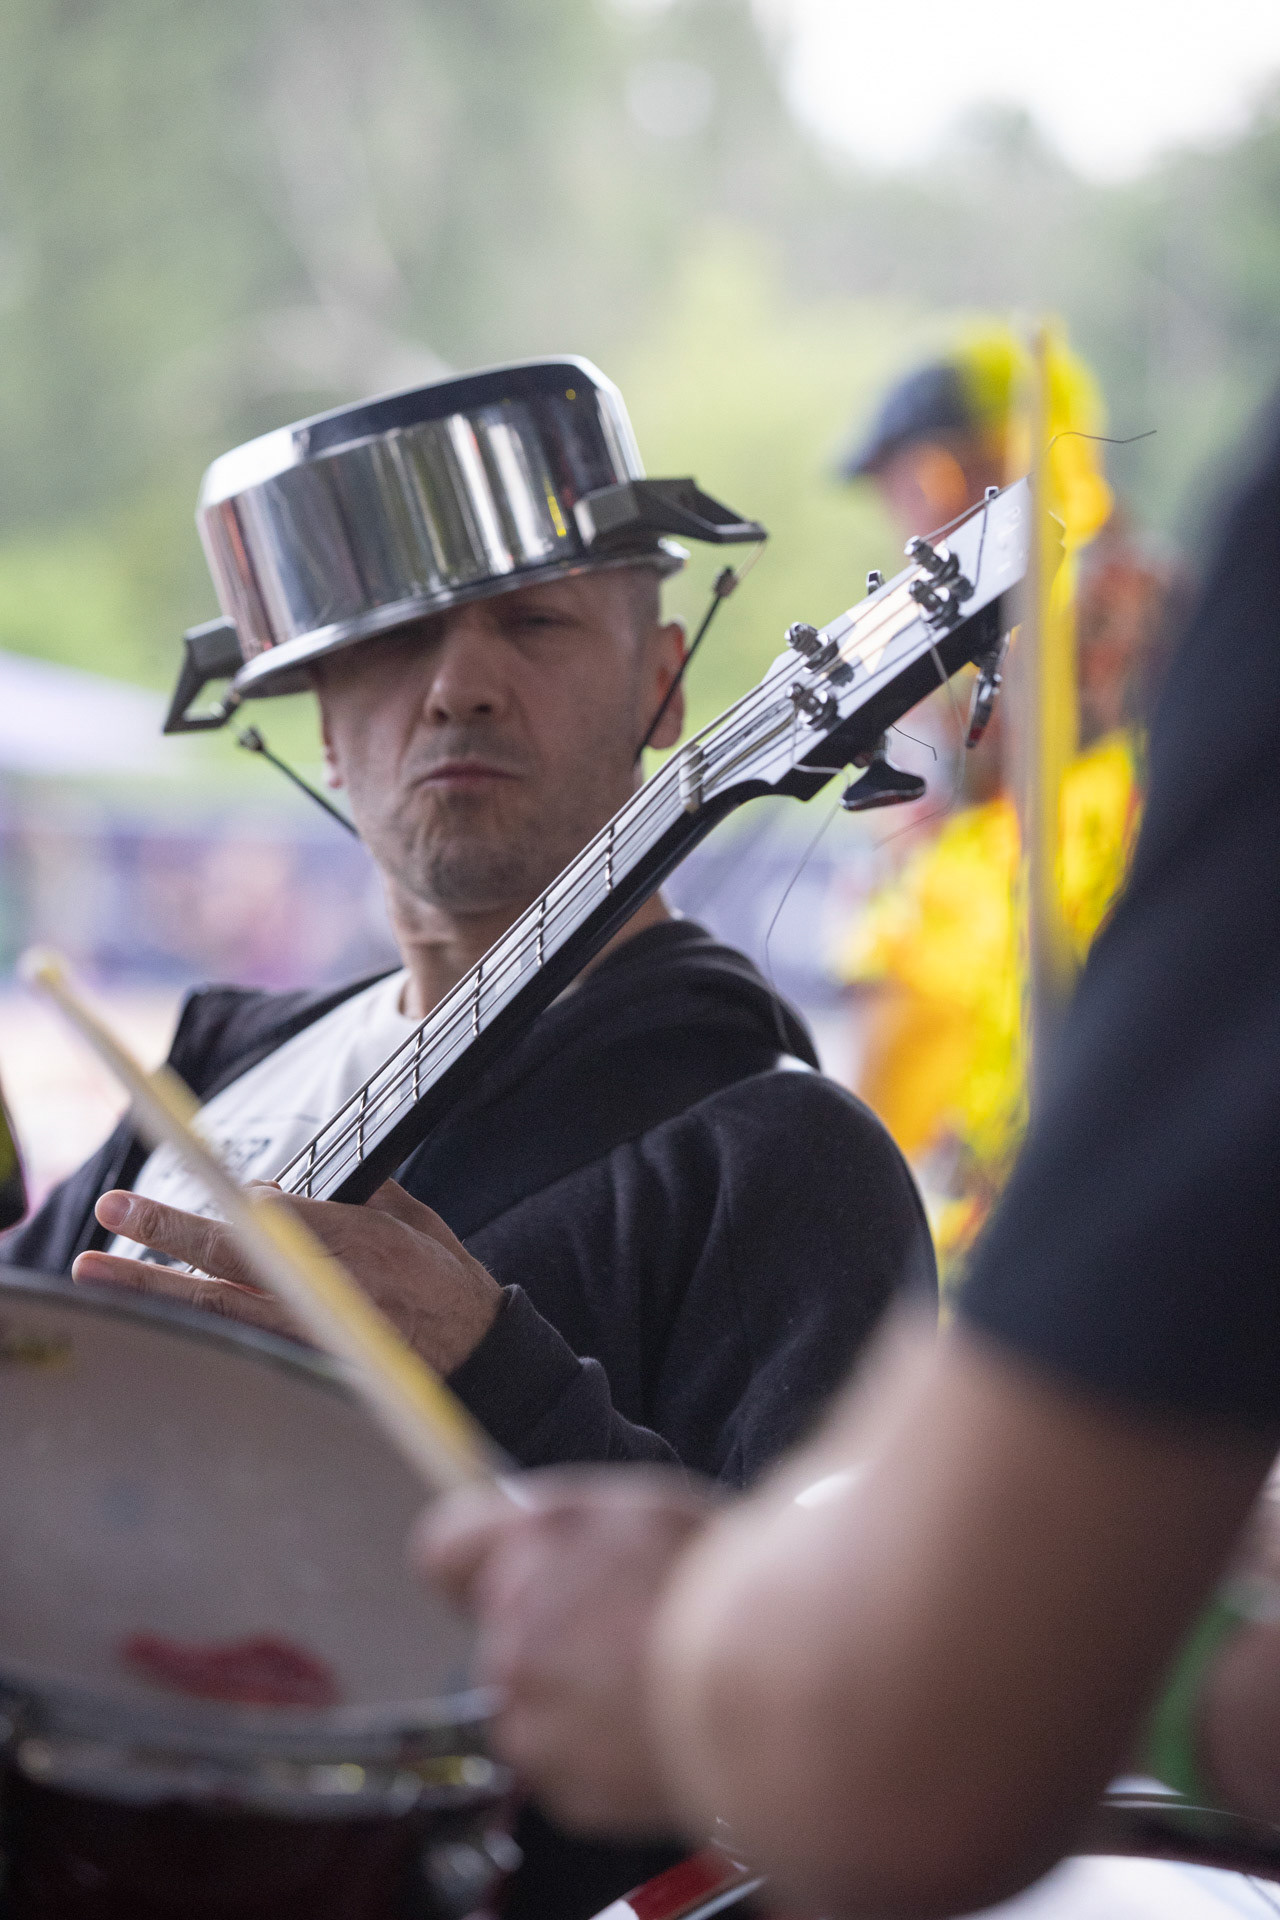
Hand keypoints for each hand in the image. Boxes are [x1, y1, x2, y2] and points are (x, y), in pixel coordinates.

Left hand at [71, 1181, 503, 1376]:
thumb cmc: (444, 1277)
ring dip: (154, 1295)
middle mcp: (329, 1289)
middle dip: (157, 1244)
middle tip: (101, 1228)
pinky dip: (194, 1334)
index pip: (256, 1220)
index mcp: (354, 1240)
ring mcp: (318, 1336)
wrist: (486, 1353)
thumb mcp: (407, 1217)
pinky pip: (244, 1348)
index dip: (191, 1212)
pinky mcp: (316, 1369)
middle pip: (224, 1267)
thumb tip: (274, 1192)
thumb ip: (346, 1196)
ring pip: (220, 1314)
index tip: (134, 1202)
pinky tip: (151, 1325)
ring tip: (100, 1278)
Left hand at [419, 1466, 715, 1835]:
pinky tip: (648, 1727)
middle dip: (545, 1634)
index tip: (501, 1583)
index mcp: (537, 1539)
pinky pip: (560, 1762)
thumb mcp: (644, 1510)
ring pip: (525, 1700)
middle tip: (622, 1633)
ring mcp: (530, 1705)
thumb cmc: (725, 1589)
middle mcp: (515, 1620)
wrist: (779, 1687)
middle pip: (497, 1631)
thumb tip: (518, 1543)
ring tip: (643, 1684)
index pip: (444, 1551)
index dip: (473, 1569)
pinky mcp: (556, 1777)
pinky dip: (595, 1756)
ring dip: (568, 1698)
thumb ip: (563, 1526)